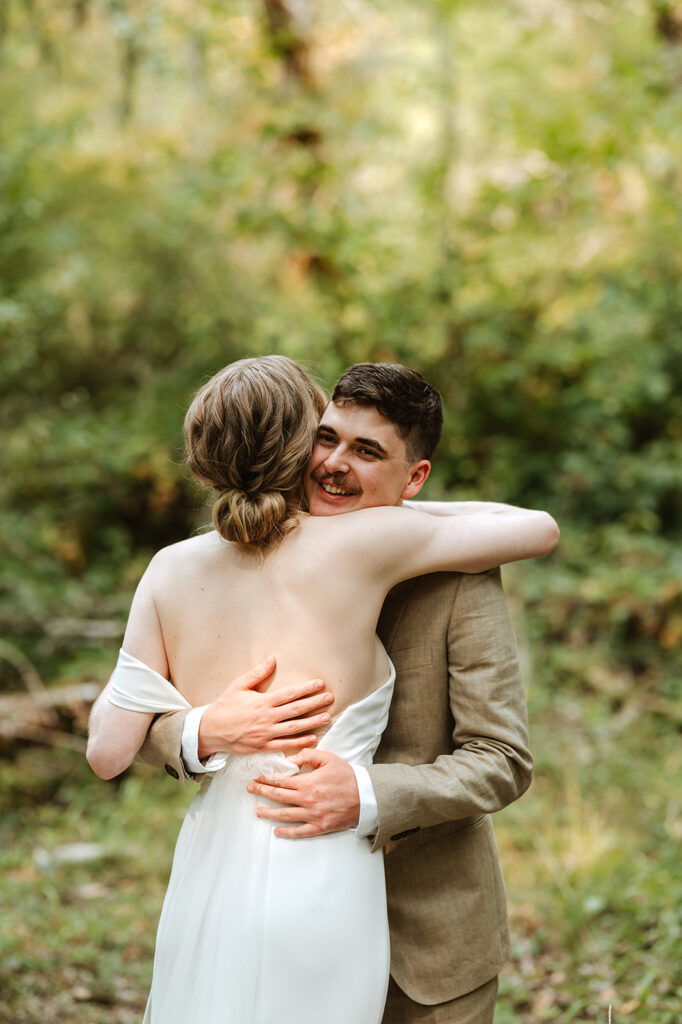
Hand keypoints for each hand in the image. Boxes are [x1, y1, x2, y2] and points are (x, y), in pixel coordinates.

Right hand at [197, 657, 333, 758]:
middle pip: (296, 710)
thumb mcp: (238, 686)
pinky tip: (313, 737)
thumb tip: (272, 659)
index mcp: (262, 701)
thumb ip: (257, 673)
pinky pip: (285, 745)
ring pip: (294, 728)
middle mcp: (267, 717)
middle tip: (330, 698)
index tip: (320, 684)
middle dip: (315, 703)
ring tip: (327, 717)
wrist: (210, 730)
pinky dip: (300, 742)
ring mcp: (266, 733)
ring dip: (312, 722)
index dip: (307, 689)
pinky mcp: (263, 747)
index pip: (290, 693)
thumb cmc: (225, 706)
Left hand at [247, 748, 359, 837]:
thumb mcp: (329, 759)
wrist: (365, 796)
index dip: (267, 778)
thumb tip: (290, 759)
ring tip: (257, 810)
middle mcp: (307, 800)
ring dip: (268, 813)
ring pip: (284, 815)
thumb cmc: (347, 776)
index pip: (281, 781)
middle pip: (278, 796)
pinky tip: (276, 831)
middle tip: (250, 789)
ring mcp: (312, 815)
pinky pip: (299, 831)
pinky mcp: (319, 827)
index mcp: (307, 782)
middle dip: (262, 792)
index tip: (257, 776)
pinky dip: (286, 832)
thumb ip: (308, 755)